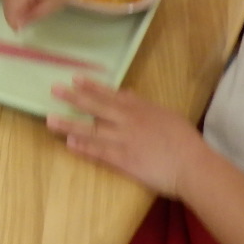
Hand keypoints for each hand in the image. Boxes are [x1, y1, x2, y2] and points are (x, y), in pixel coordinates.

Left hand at [47, 79, 206, 197]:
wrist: (192, 165)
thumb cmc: (184, 141)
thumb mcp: (165, 115)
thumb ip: (143, 104)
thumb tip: (126, 93)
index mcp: (140, 109)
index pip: (110, 94)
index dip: (91, 86)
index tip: (74, 78)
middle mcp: (128, 121)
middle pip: (96, 107)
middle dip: (74, 98)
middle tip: (54, 90)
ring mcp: (124, 140)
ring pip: (92, 130)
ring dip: (69, 125)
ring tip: (50, 120)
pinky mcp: (124, 160)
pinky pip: (99, 153)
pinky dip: (84, 148)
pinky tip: (69, 144)